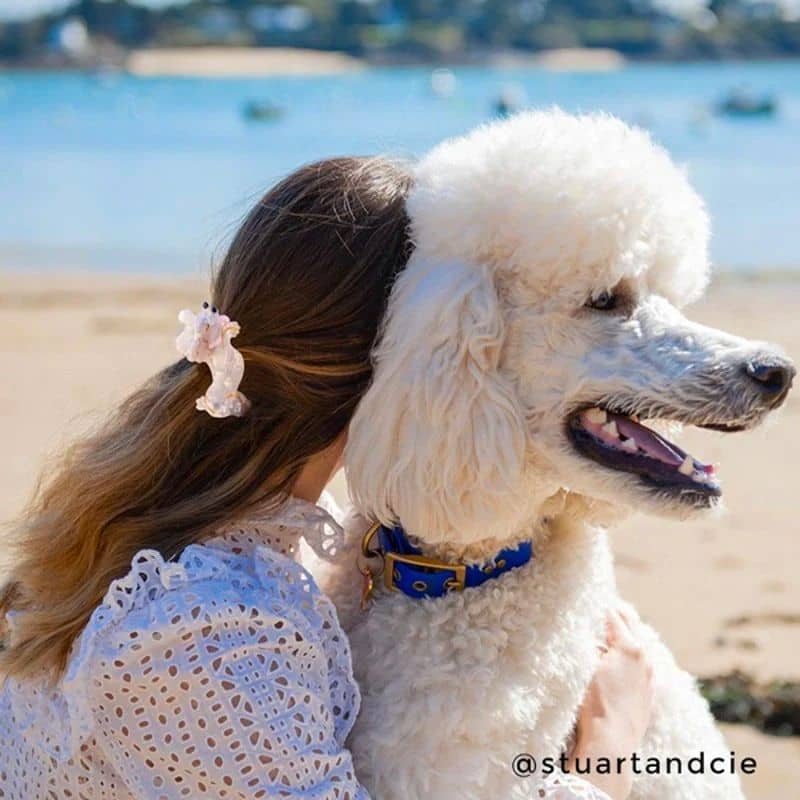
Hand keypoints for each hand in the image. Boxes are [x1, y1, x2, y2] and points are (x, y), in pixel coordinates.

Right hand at [568, 607, 654, 799]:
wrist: (612, 742)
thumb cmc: (594, 703)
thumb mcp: (586, 667)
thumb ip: (589, 645)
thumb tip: (590, 636)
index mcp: (629, 647)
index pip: (614, 617)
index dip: (603, 606)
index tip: (596, 598)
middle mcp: (644, 659)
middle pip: (632, 628)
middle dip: (620, 616)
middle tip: (610, 606)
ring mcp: (649, 677)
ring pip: (640, 647)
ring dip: (628, 636)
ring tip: (617, 630)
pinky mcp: (649, 694)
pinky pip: (643, 666)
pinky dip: (634, 657)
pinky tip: (627, 659)